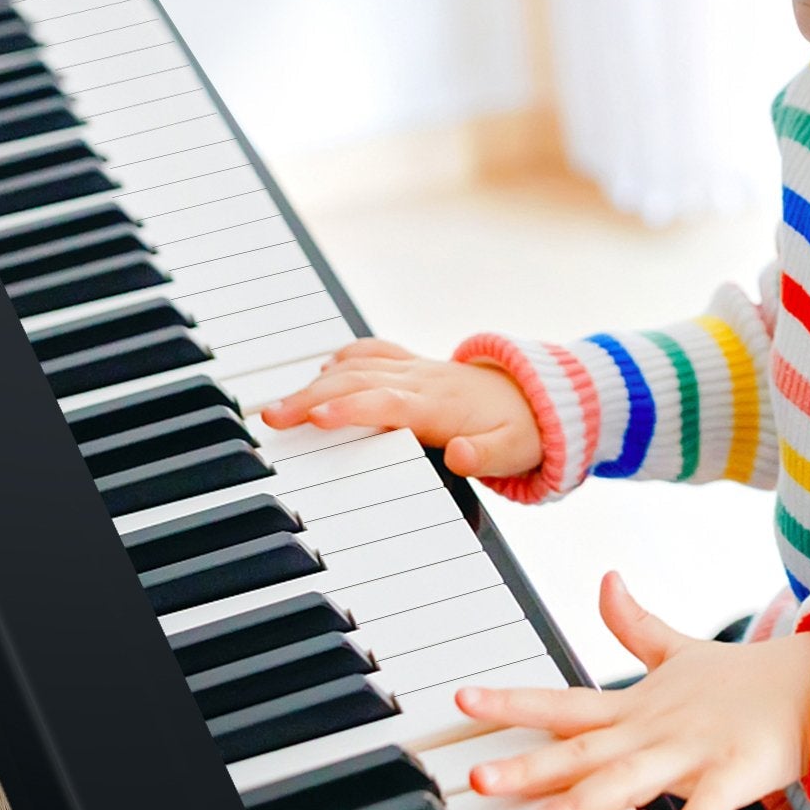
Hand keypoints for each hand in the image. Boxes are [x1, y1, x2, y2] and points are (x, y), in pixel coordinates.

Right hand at [257, 338, 543, 477]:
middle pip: (359, 381)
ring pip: (358, 366)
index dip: (351, 408)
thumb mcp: (513, 451)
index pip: (388, 403)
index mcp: (441, 404)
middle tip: (272, 418)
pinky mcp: (415, 367)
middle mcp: (423, 381)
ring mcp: (417, 370)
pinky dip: (346, 358)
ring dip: (316, 382)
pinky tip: (321, 371)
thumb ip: (485, 456)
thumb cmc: (520, 430)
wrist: (537, 398)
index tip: (314, 419)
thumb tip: (458, 456)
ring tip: (278, 406)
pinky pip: (376, 353)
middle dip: (311, 397)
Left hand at [455, 572, 809, 809]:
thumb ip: (636, 625)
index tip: (463, 700)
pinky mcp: (733, 778)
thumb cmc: (742, 680)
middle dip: (526, 766)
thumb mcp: (681, 650)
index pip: (563, 703)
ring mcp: (691, 754)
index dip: (512, 702)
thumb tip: (607, 581)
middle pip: (581, 752)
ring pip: (626, 784)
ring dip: (577, 807)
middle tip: (476, 776)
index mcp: (637, 705)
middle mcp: (654, 729)